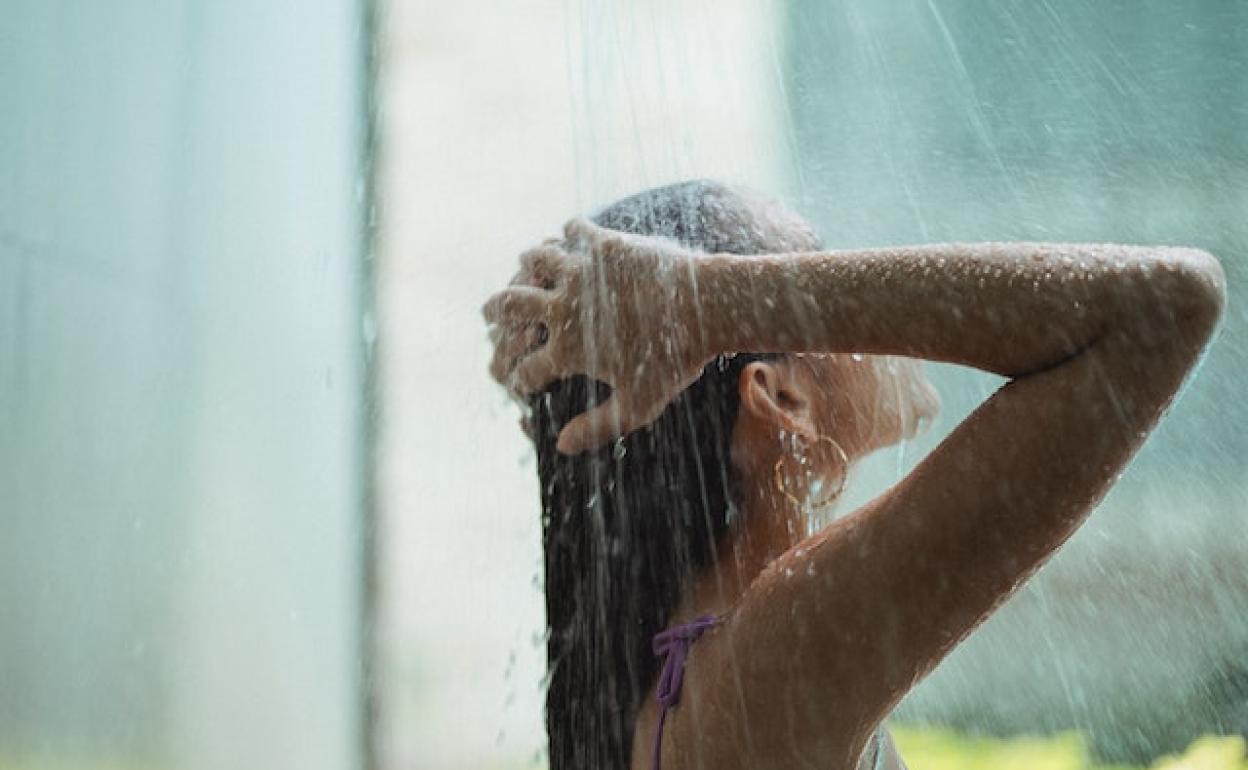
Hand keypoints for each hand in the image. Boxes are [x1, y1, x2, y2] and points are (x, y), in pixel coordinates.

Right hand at [483, 218, 715, 453]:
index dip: (516, 378)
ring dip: (527, 265)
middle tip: (487, 313)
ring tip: (524, 265)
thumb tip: (560, 446)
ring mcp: (580, 272)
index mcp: (567, 350)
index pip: (524, 368)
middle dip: (494, 312)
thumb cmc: (676, 361)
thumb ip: (597, 427)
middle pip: (510, 307)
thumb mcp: (638, 406)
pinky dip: (568, 233)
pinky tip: (568, 233)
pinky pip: (574, 231)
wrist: (707, 307)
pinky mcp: (603, 244)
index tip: (516, 380)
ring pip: (536, 261)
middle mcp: (563, 308)